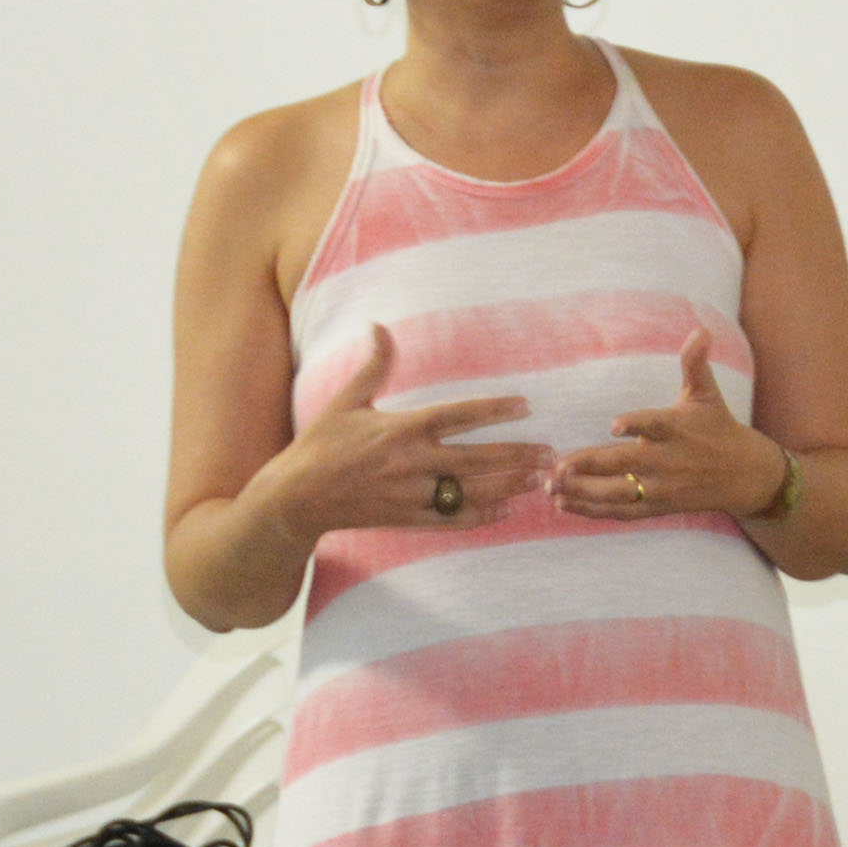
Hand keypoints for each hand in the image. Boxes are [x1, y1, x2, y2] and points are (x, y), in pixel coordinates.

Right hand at [261, 324, 547, 541]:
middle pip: (476, 458)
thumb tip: (379, 325)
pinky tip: (508, 511)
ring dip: (508, 486)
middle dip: (517, 455)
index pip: (457, 415)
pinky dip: (482, 517)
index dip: (493, 410)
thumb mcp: (347, 401)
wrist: (296, 498)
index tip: (525, 406)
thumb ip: (374, 365)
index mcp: (400, 428)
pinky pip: (452, 520)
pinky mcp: (406, 520)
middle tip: (551, 452)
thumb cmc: (320, 444)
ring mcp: (410, 494)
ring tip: (540, 479)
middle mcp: (410, 462)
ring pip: (471, 492)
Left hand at [556, 331, 785, 522]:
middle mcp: (667, 460)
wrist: (744, 475)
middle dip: (591, 466)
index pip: (655, 425)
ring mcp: (660, 487)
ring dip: (583, 492)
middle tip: (560, 466)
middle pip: (626, 465)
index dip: (635, 425)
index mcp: (676, 428)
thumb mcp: (706, 394)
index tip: (614, 426)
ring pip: (618, 493)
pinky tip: (564, 503)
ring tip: (552, 486)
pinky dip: (592, 511)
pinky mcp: (656, 506)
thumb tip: (699, 330)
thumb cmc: (718, 427)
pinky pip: (620, 512)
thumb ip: (695, 363)